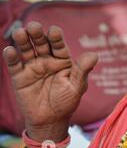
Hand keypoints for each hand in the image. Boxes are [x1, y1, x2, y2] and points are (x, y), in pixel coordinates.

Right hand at [2, 22, 97, 141]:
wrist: (51, 120)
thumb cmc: (67, 101)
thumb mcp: (77, 86)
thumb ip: (83, 70)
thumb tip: (95, 55)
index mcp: (63, 60)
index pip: (59, 45)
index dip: (56, 38)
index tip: (54, 31)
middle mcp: (47, 60)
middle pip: (41, 43)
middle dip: (38, 34)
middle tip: (34, 26)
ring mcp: (32, 67)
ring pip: (26, 50)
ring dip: (23, 41)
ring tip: (20, 32)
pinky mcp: (19, 76)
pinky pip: (15, 65)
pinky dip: (11, 57)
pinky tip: (10, 50)